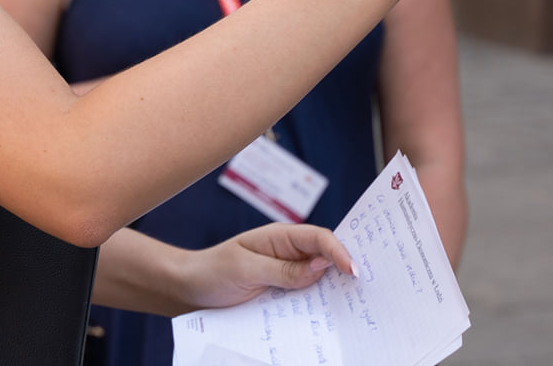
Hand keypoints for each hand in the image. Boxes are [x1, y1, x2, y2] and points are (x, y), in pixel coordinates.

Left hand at [172, 224, 355, 311]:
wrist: (187, 290)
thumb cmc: (212, 271)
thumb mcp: (246, 270)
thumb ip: (284, 269)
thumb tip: (322, 266)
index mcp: (281, 237)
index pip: (319, 238)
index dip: (339, 252)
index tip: (353, 272)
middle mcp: (288, 253)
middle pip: (325, 258)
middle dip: (344, 269)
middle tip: (365, 288)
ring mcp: (286, 274)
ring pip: (318, 280)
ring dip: (333, 290)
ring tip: (352, 305)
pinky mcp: (281, 294)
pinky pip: (304, 297)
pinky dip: (316, 304)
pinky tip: (326, 315)